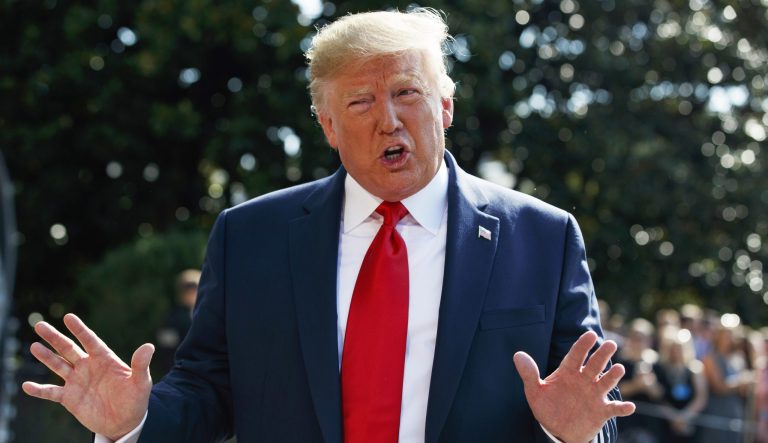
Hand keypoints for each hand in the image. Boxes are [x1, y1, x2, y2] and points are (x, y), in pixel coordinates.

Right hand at [22, 313, 153, 440]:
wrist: (125, 422)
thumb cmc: (135, 400)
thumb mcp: (141, 383)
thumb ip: (141, 365)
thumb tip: (148, 347)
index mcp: (104, 359)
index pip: (90, 341)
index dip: (80, 329)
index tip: (69, 317)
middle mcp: (88, 367)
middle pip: (69, 349)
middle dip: (55, 337)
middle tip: (40, 325)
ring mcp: (77, 381)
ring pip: (58, 366)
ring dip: (46, 357)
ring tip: (34, 346)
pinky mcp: (69, 398)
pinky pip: (51, 392)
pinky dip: (39, 390)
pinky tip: (27, 386)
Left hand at [514, 331, 634, 442]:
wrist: (557, 430)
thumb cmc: (547, 407)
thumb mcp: (535, 391)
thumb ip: (529, 374)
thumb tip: (517, 355)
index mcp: (568, 372)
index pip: (576, 355)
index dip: (583, 345)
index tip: (590, 334)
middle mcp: (584, 380)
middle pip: (594, 365)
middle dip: (602, 355)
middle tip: (610, 344)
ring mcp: (594, 395)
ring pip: (606, 382)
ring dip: (613, 376)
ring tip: (619, 368)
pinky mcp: (601, 411)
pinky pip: (614, 409)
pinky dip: (622, 408)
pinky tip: (629, 407)